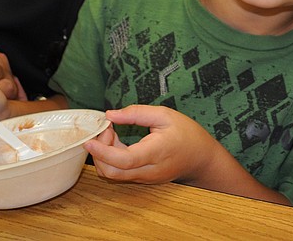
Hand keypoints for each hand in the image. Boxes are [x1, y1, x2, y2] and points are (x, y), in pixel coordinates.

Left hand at [84, 105, 217, 184]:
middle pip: (112, 172)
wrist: (202, 158)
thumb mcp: (165, 115)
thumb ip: (136, 113)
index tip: (90, 139)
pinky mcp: (143, 181)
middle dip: (99, 153)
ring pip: (113, 175)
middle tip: (106, 131)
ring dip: (105, 156)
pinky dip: (112, 160)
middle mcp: (149, 171)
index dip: (102, 151)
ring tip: (113, 135)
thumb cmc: (187, 134)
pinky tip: (119, 144)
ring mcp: (145, 179)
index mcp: (156, 152)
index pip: (123, 159)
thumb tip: (110, 115)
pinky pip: (121, 174)